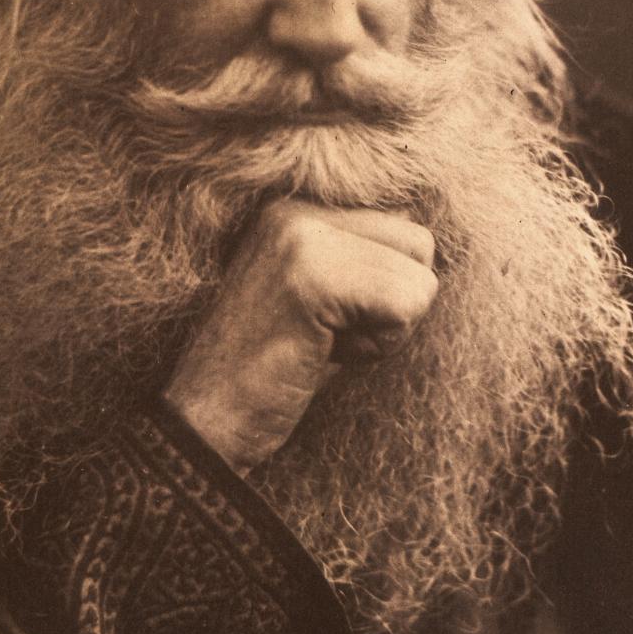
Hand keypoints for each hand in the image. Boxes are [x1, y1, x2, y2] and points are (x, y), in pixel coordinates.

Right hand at [164, 199, 437, 473]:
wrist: (206, 425)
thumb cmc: (272, 375)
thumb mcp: (322, 302)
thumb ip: (364, 262)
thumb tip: (426, 241)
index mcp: (295, 208)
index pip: (404, 227)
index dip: (383, 289)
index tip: (323, 320)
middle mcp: (295, 208)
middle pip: (419, 244)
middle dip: (392, 304)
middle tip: (325, 337)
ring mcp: (300, 235)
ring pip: (419, 277)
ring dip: (385, 329)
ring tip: (321, 344)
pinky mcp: (311, 273)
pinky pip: (406, 304)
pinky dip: (379, 347)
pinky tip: (323, 356)